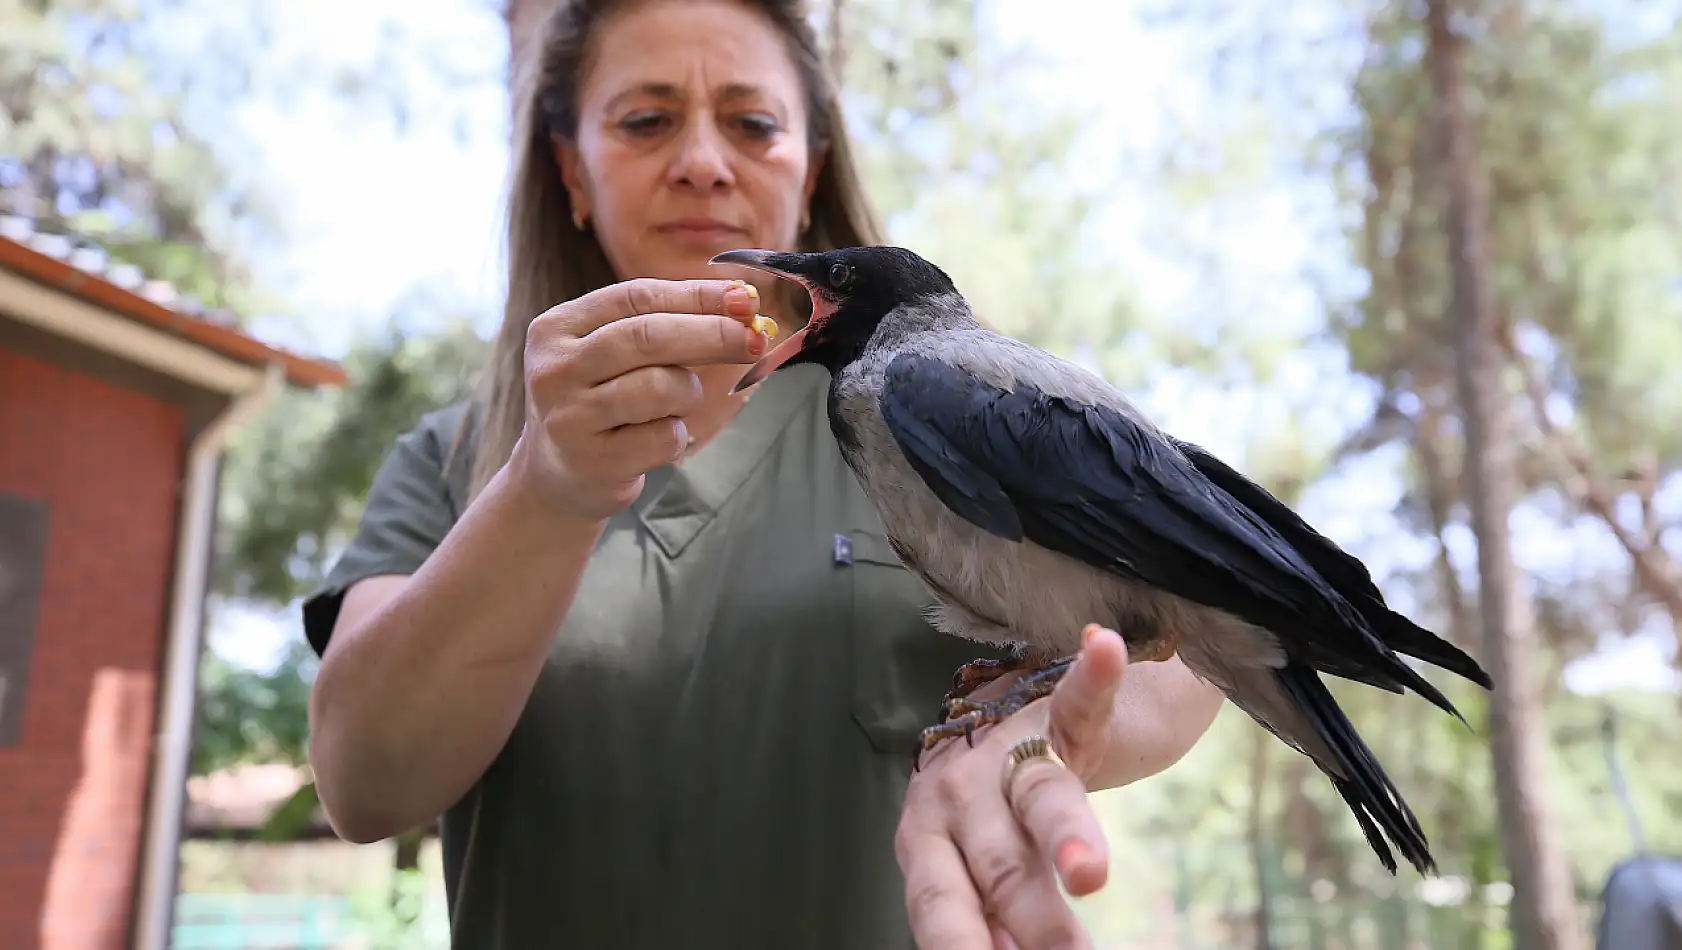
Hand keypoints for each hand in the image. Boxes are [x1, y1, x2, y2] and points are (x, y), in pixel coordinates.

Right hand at [514, 278, 768, 521]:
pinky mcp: (593, 462)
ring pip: (660, 387)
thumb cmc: (600, 401)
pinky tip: (656, 439)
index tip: (746, 299)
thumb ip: (665, 322)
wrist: (556, 476)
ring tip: (676, 405)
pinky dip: (677, 434)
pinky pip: (664, 437)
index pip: (636, 297)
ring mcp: (569, 418)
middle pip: (648, 337)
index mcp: (557, 328)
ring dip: (689, 394)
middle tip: (754, 339)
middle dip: (712, 334)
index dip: (696, 296)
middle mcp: (554, 369)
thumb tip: (742, 300)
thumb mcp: (614, 353)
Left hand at [895, 627, 1128, 949]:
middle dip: (1037, 923)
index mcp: (928, 843)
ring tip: (1088, 872)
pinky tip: (1102, 648)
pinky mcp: (1062, 711)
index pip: (947, 907)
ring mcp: (1012, 750)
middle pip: (1004, 866)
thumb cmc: (983, 816)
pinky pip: (1082, 695)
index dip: (968, 946)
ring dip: (1066, 836)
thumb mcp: (969, 868)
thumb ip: (982, 917)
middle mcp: (960, 797)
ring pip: (1042, 799)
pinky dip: (1095, 674)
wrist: (997, 716)